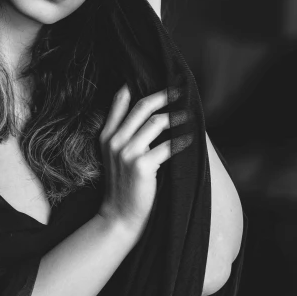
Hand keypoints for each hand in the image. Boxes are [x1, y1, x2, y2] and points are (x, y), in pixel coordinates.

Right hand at [98, 84, 191, 232]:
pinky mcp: (142, 165)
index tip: (155, 79)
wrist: (119, 216)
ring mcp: (127, 153)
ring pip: (157, 122)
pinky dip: (182, 141)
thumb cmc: (124, 186)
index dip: (136, 86)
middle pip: (142, 106)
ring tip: (188, 116)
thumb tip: (151, 114)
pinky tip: (190, 140)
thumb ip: (126, 135)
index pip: (119, 101)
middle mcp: (114, 141)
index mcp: (106, 136)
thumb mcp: (116, 157)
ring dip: (177, 117)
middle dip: (164, 95)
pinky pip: (168, 146)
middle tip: (179, 92)